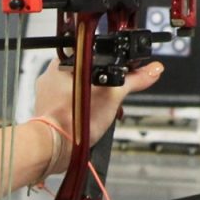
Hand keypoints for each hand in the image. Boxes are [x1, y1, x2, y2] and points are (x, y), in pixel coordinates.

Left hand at [29, 58, 163, 174]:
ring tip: (99, 112)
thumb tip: (152, 70)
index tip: (119, 77)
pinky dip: (81, 110)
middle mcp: (51, 74)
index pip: (93, 53)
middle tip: (110, 100)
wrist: (55, 145)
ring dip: (93, 100)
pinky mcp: (47, 110)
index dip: (110, 65)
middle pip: (87, 73)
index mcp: (64, 61)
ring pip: (78, 90)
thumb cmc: (75, 118)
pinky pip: (69, 104)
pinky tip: (87, 119)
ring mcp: (47, 93)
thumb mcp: (114, 95)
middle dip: (103, 87)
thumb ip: (134, 80)